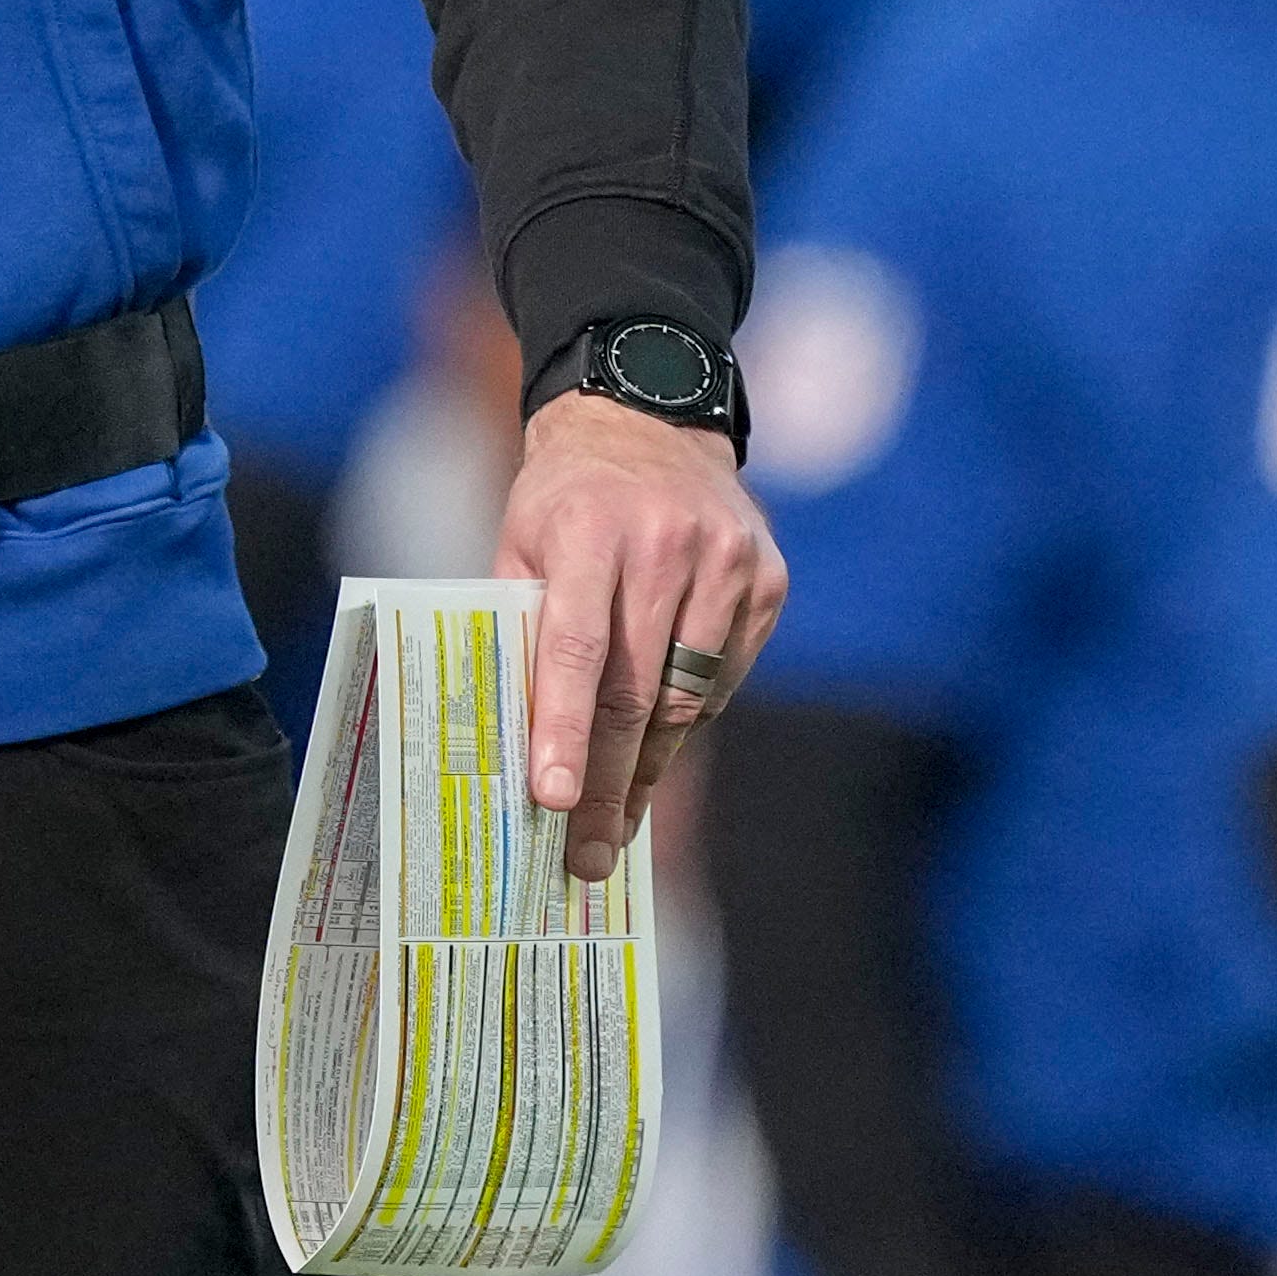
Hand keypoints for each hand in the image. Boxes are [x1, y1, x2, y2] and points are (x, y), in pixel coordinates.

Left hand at [495, 388, 783, 882]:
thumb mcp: (521, 540)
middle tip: (587, 855)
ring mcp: (726, 559)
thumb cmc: (566, 496)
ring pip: (687, 696)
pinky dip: (688, 718)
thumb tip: (509, 740)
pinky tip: (658, 749)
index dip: (564, 731)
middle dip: (608, 784)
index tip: (553, 803)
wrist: (651, 420)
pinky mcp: (766, 578)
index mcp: (587, 528)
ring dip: (649, 769)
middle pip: (636, 691)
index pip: (575, 649)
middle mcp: (665, 542)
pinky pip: (723, 676)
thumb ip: (519, 624)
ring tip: (618, 825)